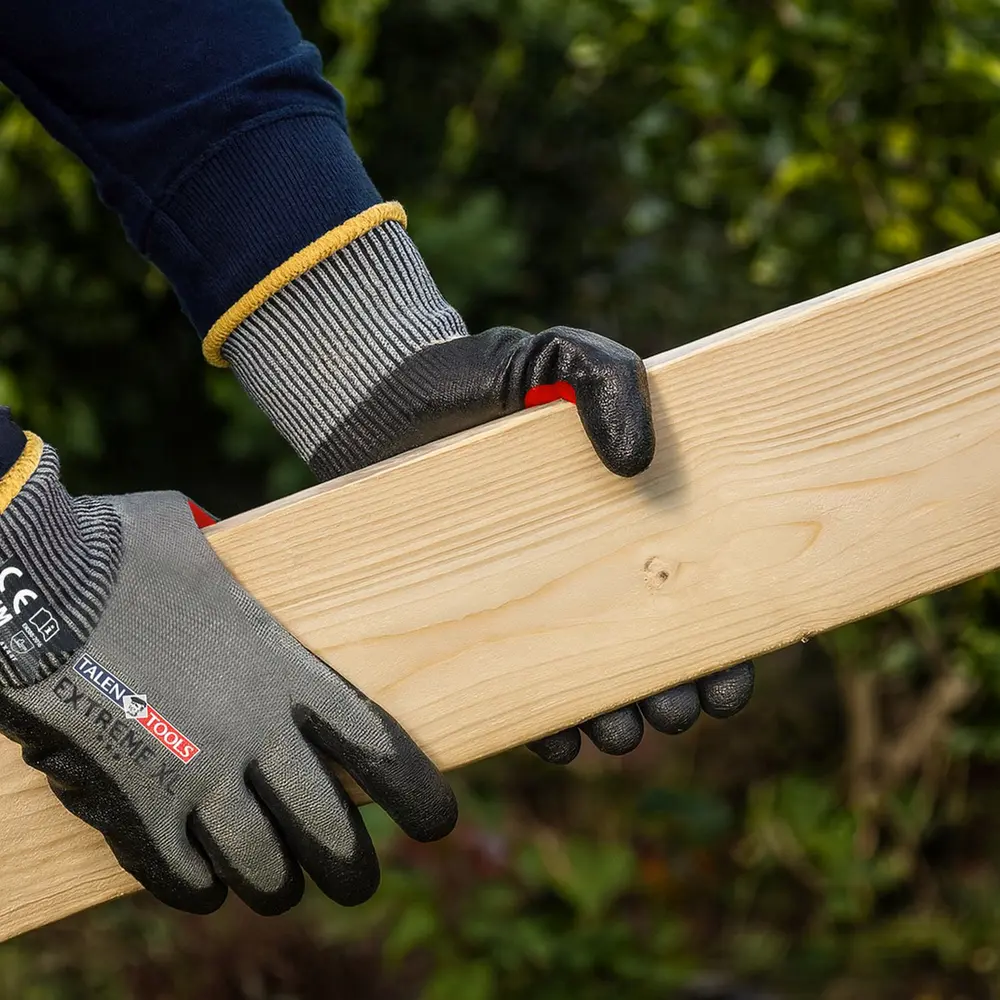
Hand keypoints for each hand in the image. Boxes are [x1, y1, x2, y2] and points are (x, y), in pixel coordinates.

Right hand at [0, 431, 455, 912]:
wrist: (36, 578)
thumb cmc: (122, 549)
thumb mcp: (206, 548)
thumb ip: (240, 576)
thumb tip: (239, 558)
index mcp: (283, 667)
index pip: (375, 741)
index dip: (415, 790)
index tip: (437, 821)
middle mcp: (251, 730)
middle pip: (327, 826)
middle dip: (350, 865)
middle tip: (356, 879)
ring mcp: (193, 773)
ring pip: (261, 865)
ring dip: (276, 881)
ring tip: (283, 882)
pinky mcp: (133, 803)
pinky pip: (181, 875)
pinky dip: (200, 885)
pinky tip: (210, 881)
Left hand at [215, 209, 753, 763]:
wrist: (377, 398)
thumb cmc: (480, 377)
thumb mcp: (558, 359)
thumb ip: (610, 382)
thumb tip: (638, 464)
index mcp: (626, 516)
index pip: (693, 587)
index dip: (723, 641)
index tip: (730, 682)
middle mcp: (584, 566)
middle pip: (650, 648)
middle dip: (673, 694)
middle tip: (677, 714)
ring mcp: (527, 596)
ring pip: (588, 679)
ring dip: (615, 718)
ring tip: (619, 733)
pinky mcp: (467, 618)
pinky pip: (510, 687)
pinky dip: (539, 720)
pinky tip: (556, 736)